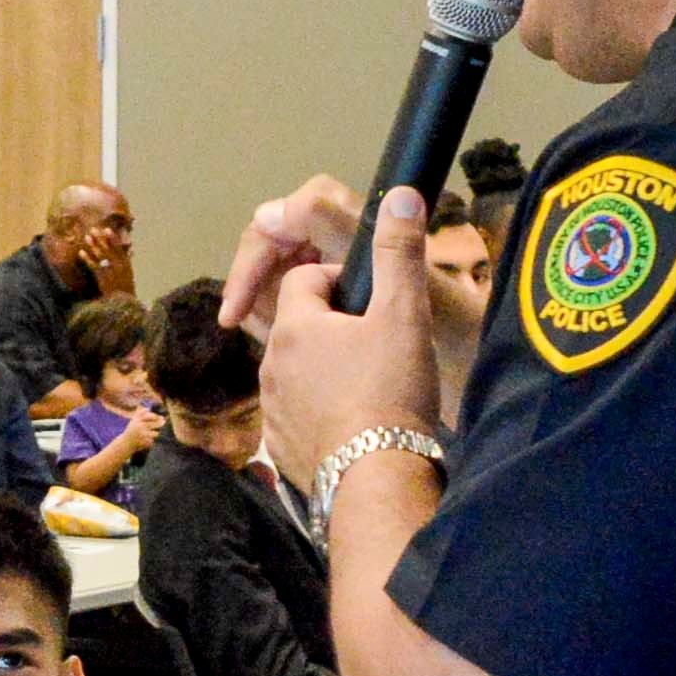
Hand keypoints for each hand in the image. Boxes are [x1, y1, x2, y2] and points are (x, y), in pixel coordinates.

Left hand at [216, 177, 449, 493]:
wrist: (376, 479)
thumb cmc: (391, 392)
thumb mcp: (404, 314)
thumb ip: (399, 252)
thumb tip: (402, 195)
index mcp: (294, 326)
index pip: (303, 279)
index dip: (339, 282)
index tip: (374, 302)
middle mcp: (271, 365)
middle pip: (298, 325)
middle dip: (332, 326)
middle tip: (378, 342)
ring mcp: (272, 409)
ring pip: (296, 370)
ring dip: (326, 368)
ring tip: (370, 383)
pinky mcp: (280, 446)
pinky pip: (297, 413)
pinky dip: (320, 408)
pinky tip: (355, 420)